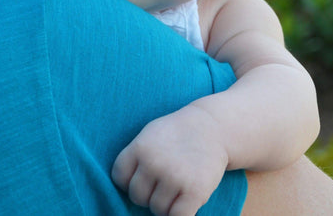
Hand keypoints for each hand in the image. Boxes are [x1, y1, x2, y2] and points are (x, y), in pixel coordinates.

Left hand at [111, 104, 228, 215]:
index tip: (144, 176)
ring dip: (166, 203)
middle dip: (149, 193)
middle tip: (164, 181)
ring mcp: (174, 178)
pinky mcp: (194, 191)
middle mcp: (154, 163)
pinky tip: (186, 199)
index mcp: (140, 147)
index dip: (129, 180)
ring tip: (177, 186)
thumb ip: (135, 158)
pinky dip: (181, 213)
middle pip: (137, 197)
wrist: (213, 126)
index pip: (119, 177)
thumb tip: (123, 187)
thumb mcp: (150, 134)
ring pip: (157, 210)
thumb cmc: (178, 133)